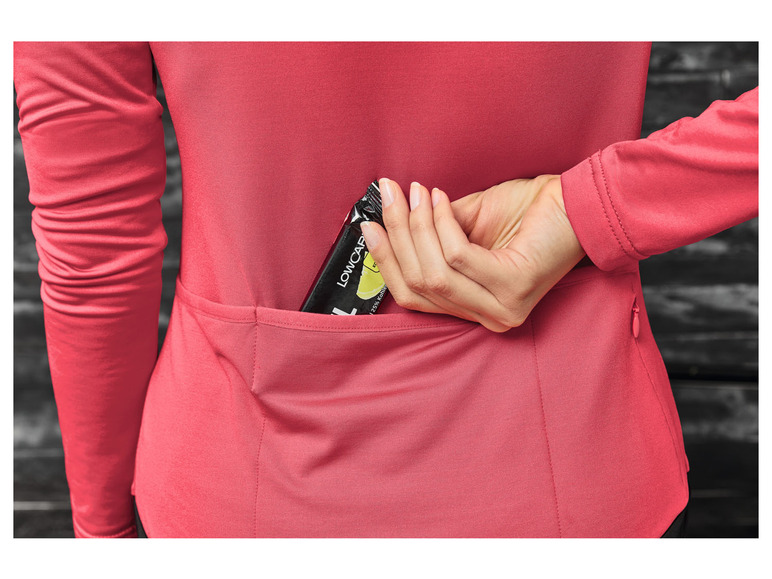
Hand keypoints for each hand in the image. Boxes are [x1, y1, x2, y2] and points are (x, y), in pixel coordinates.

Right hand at [360, 176, 585, 331]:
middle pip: (420, 284)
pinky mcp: (513, 288)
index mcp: (476, 307)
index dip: (387, 260)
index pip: (415, 295)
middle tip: (389, 197)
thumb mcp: (470, 223)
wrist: (580, 203)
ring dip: (417, 227)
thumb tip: (391, 219)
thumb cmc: (531, 213)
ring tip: (416, 194)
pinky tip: (441, 200)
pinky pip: (458, 256)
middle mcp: (489, 316)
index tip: (369, 225)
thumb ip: (434, 232)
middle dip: (398, 236)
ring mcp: (502, 307)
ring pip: (435, 273)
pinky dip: (442, 224)